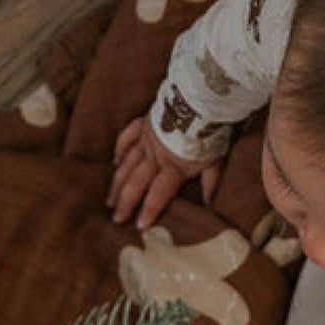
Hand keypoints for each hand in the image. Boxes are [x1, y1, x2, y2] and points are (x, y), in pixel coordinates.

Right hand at [107, 115, 223, 228]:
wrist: (201, 98)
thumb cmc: (211, 130)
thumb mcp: (215, 159)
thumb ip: (210, 183)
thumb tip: (209, 204)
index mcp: (173, 167)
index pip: (158, 194)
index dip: (149, 210)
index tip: (139, 226)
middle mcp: (155, 156)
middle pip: (136, 183)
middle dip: (125, 203)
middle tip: (116, 219)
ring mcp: (146, 140)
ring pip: (127, 165)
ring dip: (117, 184)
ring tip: (109, 200)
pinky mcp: (143, 124)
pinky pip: (126, 138)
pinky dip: (119, 150)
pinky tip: (114, 162)